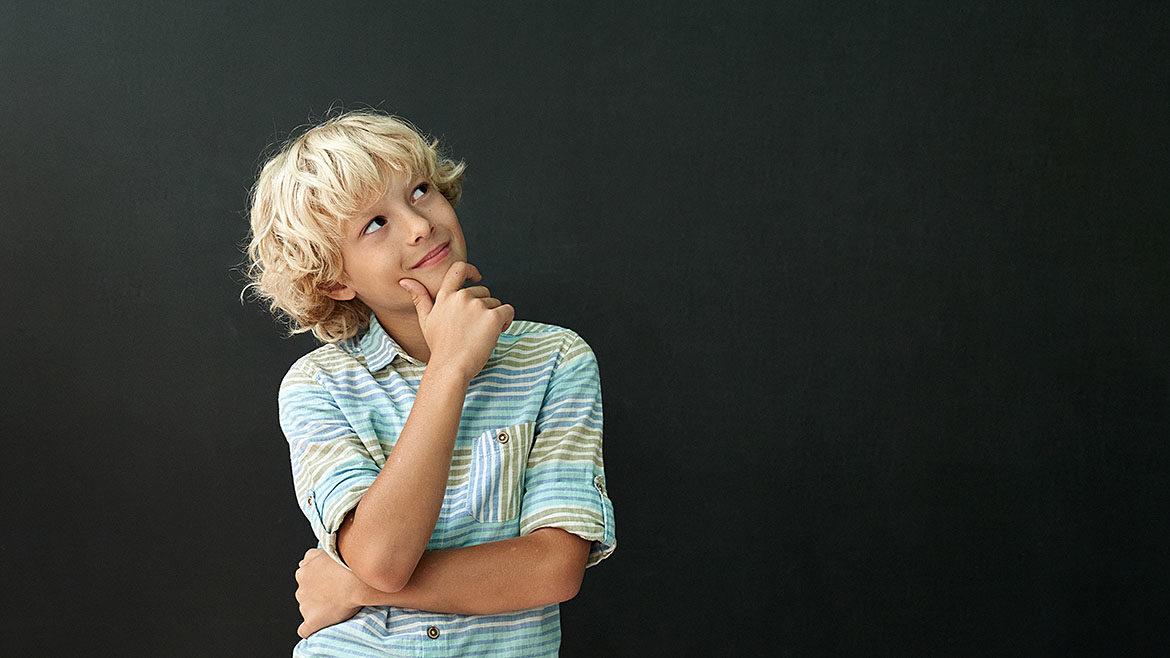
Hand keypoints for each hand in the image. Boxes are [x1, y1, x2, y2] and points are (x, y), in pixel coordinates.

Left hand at [294, 548, 363, 638]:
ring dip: (318, 609)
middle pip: (305, 595)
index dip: (318, 583)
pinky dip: (311, 628)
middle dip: (317, 595)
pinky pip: (305, 630)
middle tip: (335, 593)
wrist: (357, 580)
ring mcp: (305, 607)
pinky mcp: (312, 621)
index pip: (305, 580)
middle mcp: (301, 590)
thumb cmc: (346, 563)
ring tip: (336, 606)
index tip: (330, 583)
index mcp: (303, 573)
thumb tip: (302, 562)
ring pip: (307, 610)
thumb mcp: (326, 550)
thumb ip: (312, 556)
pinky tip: (319, 625)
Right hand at [399, 261, 514, 381]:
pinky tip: (497, 332)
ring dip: (494, 315)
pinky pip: (508, 311)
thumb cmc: (440, 347)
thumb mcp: (426, 320)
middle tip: (475, 327)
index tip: (477, 277)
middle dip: (484, 306)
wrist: (451, 367)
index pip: (458, 269)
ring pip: (495, 302)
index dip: (471, 270)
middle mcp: (461, 297)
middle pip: (483, 291)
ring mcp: (477, 306)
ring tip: (482, 333)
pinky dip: (507, 320)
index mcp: (445, 296)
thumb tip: (405, 281)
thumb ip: (419, 298)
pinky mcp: (492, 317)